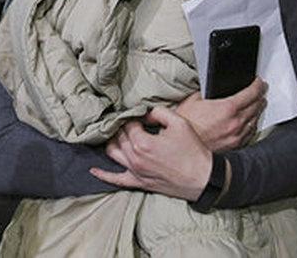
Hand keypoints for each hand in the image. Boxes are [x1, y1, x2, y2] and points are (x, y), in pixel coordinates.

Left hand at [90, 106, 212, 200]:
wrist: (203, 179)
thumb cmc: (193, 151)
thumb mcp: (179, 123)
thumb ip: (159, 112)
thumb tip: (145, 112)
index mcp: (143, 142)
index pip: (128, 124)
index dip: (131, 116)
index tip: (135, 113)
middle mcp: (135, 158)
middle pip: (119, 137)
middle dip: (121, 127)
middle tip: (126, 120)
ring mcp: (135, 172)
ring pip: (113, 154)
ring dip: (111, 142)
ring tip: (114, 134)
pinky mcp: (138, 183)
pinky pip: (115, 180)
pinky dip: (103, 174)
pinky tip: (94, 170)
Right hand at [175, 77, 265, 151]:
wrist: (181, 148)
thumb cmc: (185, 126)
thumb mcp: (193, 100)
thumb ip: (207, 91)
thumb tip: (214, 88)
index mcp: (227, 108)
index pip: (252, 93)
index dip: (258, 85)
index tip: (260, 82)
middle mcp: (236, 123)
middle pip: (257, 106)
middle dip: (260, 96)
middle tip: (261, 91)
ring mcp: (237, 136)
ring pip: (255, 120)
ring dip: (258, 111)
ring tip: (257, 105)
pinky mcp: (234, 146)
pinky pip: (250, 134)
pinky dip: (252, 126)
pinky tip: (250, 122)